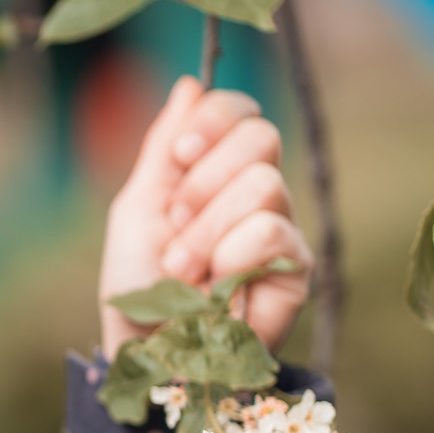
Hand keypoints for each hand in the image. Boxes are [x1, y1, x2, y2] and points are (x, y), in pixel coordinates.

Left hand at [100, 77, 310, 358]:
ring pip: (265, 184)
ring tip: (184, 270)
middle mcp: (256, 193)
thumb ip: (162, 147)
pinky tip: (214, 287)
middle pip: (261, 136)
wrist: (144, 351)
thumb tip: (192, 82)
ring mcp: (281, 229)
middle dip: (203, 181)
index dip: (215, 119)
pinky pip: (273, 232)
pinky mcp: (296, 269)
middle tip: (175, 226)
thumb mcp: (137, 207)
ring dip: (208, 230)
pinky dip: (231, 257)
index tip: (177, 154)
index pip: (243, 112)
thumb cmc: (136, 285)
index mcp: (216, 171)